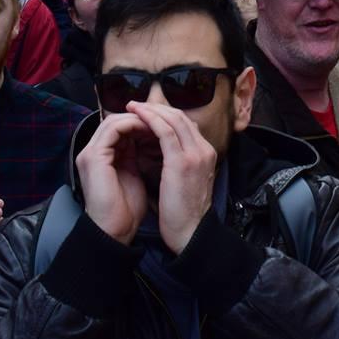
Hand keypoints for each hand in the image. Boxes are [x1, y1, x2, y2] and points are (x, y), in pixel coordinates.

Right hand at [75, 113, 152, 243]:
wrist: (116, 230)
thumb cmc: (127, 209)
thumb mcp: (133, 174)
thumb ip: (136, 156)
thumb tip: (152, 140)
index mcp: (100, 156)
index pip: (120, 128)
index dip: (142, 123)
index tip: (164, 124)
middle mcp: (92, 152)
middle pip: (117, 120)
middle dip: (142, 117)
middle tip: (164, 118)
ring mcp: (90, 153)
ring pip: (115, 120)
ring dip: (139, 119)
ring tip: (160, 122)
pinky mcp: (94, 156)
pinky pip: (114, 128)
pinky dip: (134, 124)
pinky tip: (152, 128)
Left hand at [127, 100, 219, 254]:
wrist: (190, 233)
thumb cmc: (183, 213)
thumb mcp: (186, 182)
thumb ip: (179, 163)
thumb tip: (161, 153)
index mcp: (205, 154)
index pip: (185, 124)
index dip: (164, 115)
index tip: (146, 113)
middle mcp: (204, 149)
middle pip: (180, 116)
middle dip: (157, 107)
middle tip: (137, 104)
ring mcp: (195, 154)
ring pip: (173, 119)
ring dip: (151, 110)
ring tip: (133, 106)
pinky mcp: (182, 161)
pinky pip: (165, 132)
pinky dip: (151, 120)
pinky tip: (137, 117)